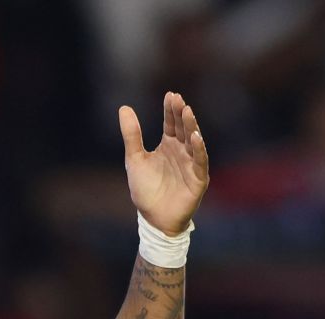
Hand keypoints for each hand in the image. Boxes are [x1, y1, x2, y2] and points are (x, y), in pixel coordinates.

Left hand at [122, 91, 208, 235]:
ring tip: (187, 112)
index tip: (170, 95)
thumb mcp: (134, 159)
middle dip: (181, 114)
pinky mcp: (198, 178)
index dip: (170, 110)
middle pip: (183, 128)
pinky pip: (200, 161)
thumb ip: (131, 135)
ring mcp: (192, 164)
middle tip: (178, 100)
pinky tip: (195, 137)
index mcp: (168, 146)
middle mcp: (182, 151)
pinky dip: (199, 149)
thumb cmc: (145, 190)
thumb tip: (123, 108)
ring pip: (194, 141)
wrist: (153, 218)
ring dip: (191, 127)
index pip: (171, 123)